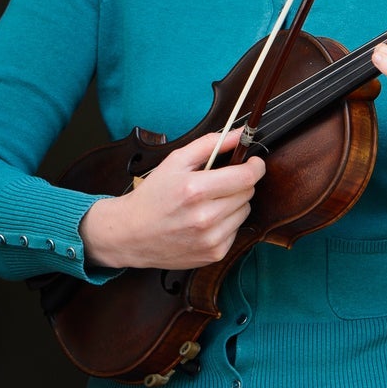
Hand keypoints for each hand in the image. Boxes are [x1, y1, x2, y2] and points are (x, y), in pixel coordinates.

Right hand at [78, 127, 265, 270]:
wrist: (131, 233)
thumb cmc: (152, 196)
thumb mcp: (175, 162)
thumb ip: (210, 144)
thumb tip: (238, 134)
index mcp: (195, 190)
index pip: (246, 177)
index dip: (255, 166)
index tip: (253, 162)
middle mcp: (205, 217)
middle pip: (247, 193)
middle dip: (239, 183)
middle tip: (219, 182)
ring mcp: (210, 239)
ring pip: (244, 212)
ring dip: (233, 203)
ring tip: (209, 202)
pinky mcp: (213, 254)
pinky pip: (236, 231)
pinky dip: (226, 223)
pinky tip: (206, 220)